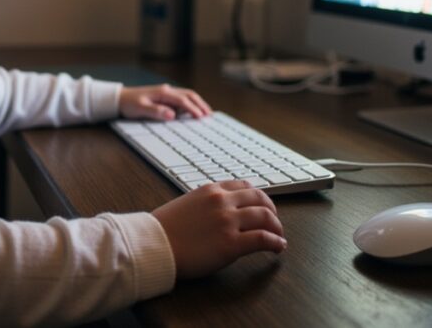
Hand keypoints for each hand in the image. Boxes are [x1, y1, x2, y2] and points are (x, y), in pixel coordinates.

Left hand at [118, 84, 211, 119]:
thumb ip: (156, 112)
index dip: (193, 109)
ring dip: (197, 103)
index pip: (183, 100)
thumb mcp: (140, 109)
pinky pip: (181, 99)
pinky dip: (190, 104)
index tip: (201, 117)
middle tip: (209, 115)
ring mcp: (166, 92)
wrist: (120, 98)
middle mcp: (167, 90)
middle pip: (189, 95)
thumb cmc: (129, 104)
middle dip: (200, 104)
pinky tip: (192, 111)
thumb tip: (172, 114)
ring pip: (187, 95)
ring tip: (205, 113)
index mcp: (163, 93)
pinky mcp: (165, 96)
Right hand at [152, 180, 286, 278]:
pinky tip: (279, 246)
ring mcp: (228, 221)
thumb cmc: (164, 229)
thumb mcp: (186, 204)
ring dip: (277, 226)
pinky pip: (263, 239)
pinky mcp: (231, 243)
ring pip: (266, 216)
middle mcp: (222, 201)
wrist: (153, 245)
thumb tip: (220, 211)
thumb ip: (206, 203)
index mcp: (211, 190)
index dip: (259, 197)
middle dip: (272, 210)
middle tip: (274, 221)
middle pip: (260, 199)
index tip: (263, 206)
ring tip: (279, 235)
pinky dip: (276, 241)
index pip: (245, 186)